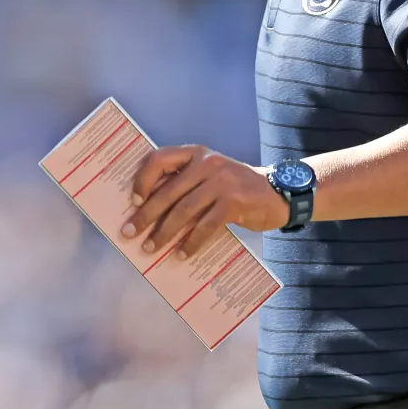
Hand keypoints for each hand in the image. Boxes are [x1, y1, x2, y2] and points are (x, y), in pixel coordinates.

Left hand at [122, 145, 288, 255]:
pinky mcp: (234, 202)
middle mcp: (207, 163)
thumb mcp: (210, 175)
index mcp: (196, 153)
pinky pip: (205, 226)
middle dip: (146, 215)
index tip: (134, 201)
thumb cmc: (235, 188)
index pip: (159, 159)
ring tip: (151, 248)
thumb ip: (186, 182)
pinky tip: (181, 254)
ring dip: (164, 232)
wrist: (277, 193)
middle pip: (168, 191)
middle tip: (130, 233)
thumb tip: (149, 208)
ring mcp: (221, 182)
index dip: (142, 179)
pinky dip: (191, 242)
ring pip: (184, 211)